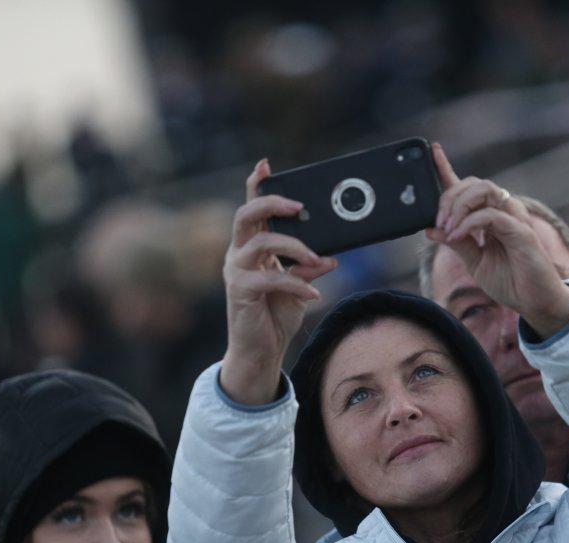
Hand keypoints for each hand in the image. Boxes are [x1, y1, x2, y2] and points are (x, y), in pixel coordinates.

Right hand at [221, 159, 337, 404]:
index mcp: (251, 246)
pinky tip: (314, 293)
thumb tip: (332, 255)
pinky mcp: (240, 291)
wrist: (261, 350)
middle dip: (273, 203)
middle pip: (246, 214)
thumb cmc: (275, 314)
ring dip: (294, 246)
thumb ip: (310, 268)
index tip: (266, 165)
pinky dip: (297, 282)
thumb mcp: (299, 286)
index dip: (256, 184)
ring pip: (262, 242)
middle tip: (300, 206)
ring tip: (316, 256)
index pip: (250, 208)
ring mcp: (236, 271)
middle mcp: (239, 254)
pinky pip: (272, 277)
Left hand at [426, 143, 568, 337]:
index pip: (467, 187)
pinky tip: (458, 236)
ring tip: (449, 227)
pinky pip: (491, 215)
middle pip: (473, 183)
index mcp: (490, 216)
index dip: (449, 168)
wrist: (535, 302)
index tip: (433, 151)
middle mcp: (503, 211)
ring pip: (484, 190)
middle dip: (449, 197)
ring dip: (460, 205)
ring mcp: (514, 218)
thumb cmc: (510, 281)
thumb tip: (430, 228)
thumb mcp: (474, 261)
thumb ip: (456, 243)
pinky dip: (470, 223)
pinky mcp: (521, 231)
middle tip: (439, 222)